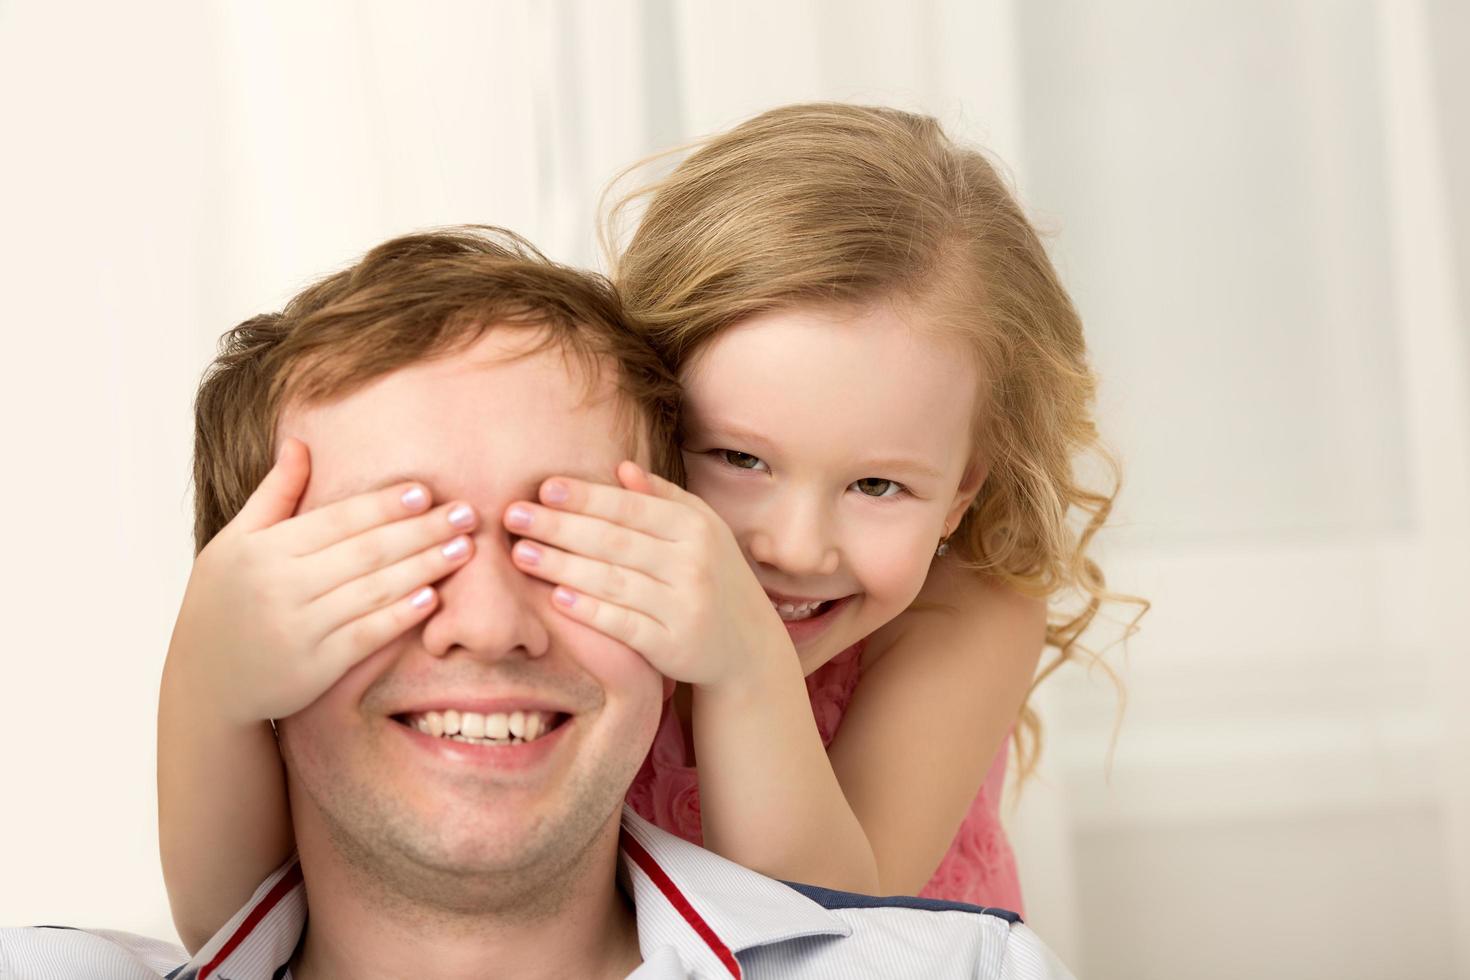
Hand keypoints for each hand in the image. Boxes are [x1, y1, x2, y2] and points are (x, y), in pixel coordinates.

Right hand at [167, 438, 479, 723]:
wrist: (205, 680)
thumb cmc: (225, 600)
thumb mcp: (235, 541)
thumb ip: (273, 494)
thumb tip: (300, 442)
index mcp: (264, 549)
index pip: (336, 520)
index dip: (383, 505)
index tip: (425, 491)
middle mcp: (280, 586)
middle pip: (365, 552)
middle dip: (421, 531)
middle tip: (468, 515)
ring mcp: (299, 628)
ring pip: (372, 591)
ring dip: (424, 568)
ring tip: (463, 549)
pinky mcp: (315, 667)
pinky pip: (366, 636)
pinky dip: (400, 616)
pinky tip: (433, 598)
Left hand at [502, 460, 794, 688]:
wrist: (747, 646)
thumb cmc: (713, 576)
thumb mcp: (701, 531)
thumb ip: (663, 499)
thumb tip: (621, 468)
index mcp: (696, 527)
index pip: (631, 507)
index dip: (586, 497)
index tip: (543, 488)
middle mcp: (693, 563)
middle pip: (614, 540)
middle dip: (559, 526)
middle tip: (513, 516)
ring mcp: (684, 605)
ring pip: (612, 581)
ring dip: (562, 566)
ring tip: (521, 554)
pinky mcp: (673, 645)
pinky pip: (623, 624)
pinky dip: (589, 610)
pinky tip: (555, 598)